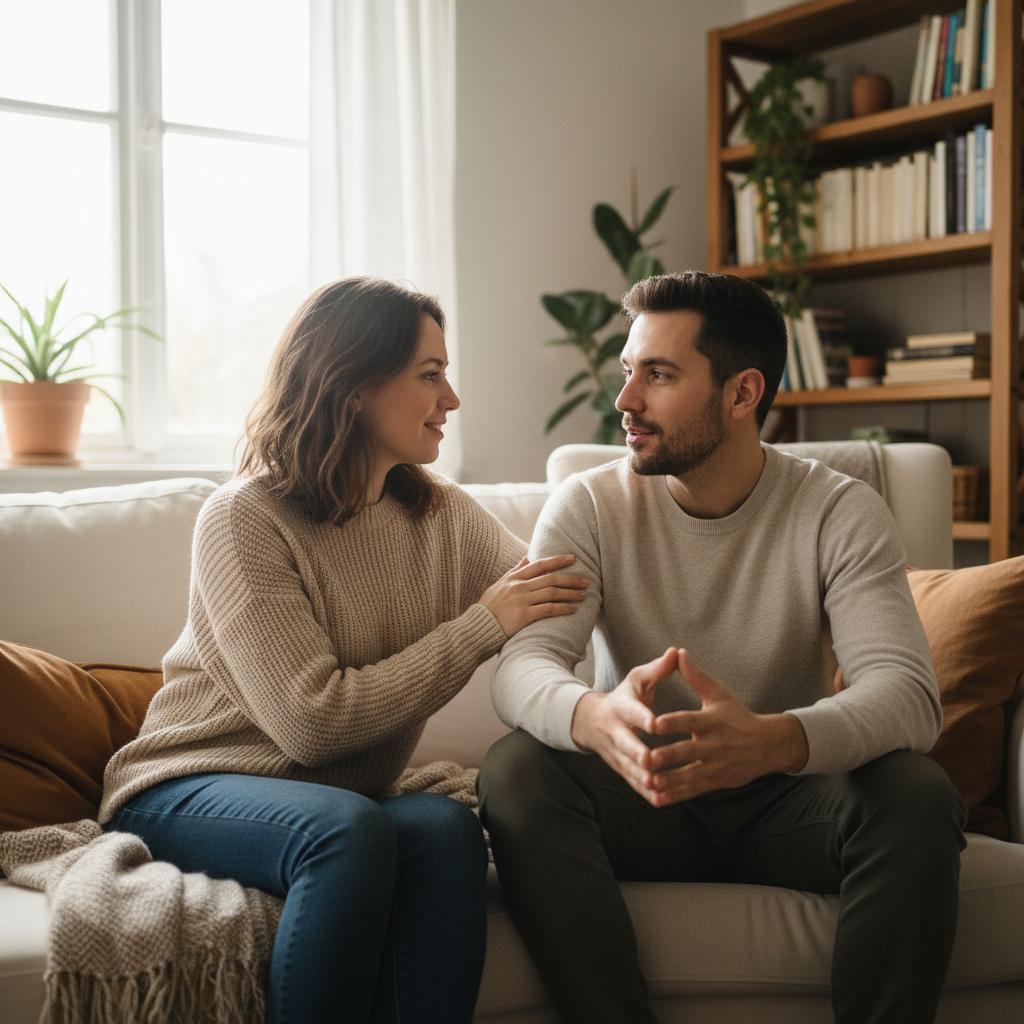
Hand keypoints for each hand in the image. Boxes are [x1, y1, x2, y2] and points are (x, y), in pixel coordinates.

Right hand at [480, 554, 588, 637]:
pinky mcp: (523, 616)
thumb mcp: (499, 585)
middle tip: (586, 580)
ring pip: (552, 592)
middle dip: (570, 578)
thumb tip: (528, 555)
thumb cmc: (489, 608)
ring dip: (570, 593)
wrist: (477, 628)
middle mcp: (518, 587)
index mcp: (513, 578)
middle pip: (550, 578)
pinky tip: (573, 609)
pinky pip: (548, 609)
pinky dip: (562, 608)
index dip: (557, 560)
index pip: (539, 564)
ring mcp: (521, 600)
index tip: (572, 558)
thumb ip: (515, 570)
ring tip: (583, 595)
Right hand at [570, 647, 678, 802]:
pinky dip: (644, 791)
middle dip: (637, 753)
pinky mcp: (620, 768)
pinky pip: (632, 782)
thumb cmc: (623, 697)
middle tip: (651, 761)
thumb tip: (676, 652)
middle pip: (627, 744)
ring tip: (658, 785)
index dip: (643, 717)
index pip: (633, 712)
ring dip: (641, 777)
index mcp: (622, 707)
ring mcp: (616, 752)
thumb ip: (658, 669)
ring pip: (629, 767)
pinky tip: (660, 800)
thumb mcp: (637, 679)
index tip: (655, 723)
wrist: (591, 721)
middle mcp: (616, 731)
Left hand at [645, 649, 808, 805]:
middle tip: (644, 758)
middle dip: (665, 757)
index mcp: (711, 721)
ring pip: (688, 775)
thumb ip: (695, 676)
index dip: (672, 723)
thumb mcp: (719, 694)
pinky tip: (656, 798)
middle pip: (686, 752)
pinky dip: (675, 795)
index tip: (653, 724)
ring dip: (667, 780)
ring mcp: (715, 765)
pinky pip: (693, 790)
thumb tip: (678, 653)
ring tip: (647, 781)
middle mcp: (713, 745)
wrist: (768, 745)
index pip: (688, 721)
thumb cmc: (737, 715)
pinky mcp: (716, 781)